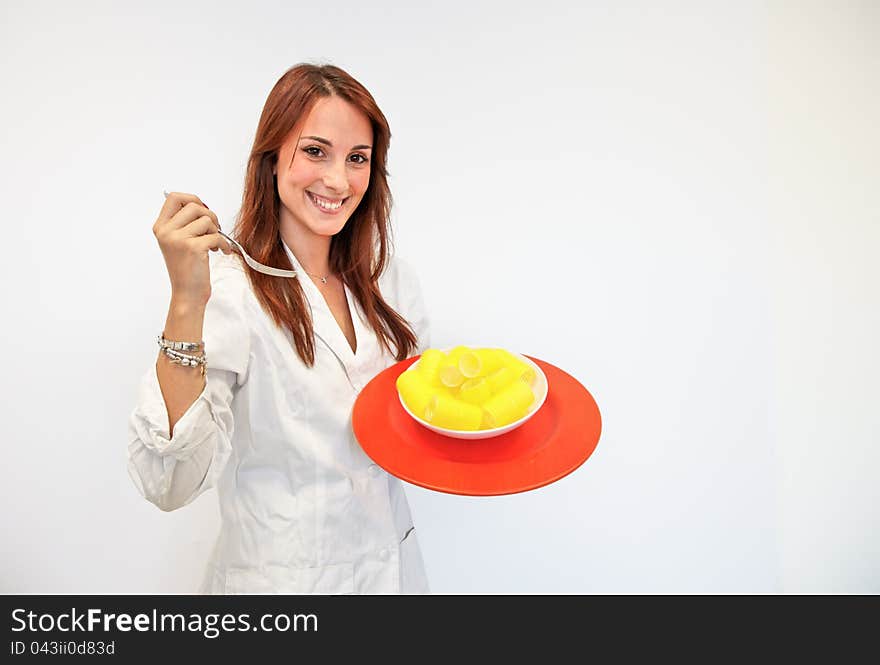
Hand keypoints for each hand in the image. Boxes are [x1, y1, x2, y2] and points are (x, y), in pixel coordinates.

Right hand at [153, 191, 231, 306]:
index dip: (192, 199)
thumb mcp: (177, 242)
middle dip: (210, 215)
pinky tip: (221, 251)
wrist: (187, 294)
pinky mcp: (193, 248)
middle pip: (194, 205)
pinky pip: (216, 236)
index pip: (173, 197)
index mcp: (160, 227)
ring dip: (216, 231)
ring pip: (206, 219)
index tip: (203, 210)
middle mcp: (166, 231)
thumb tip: (201, 205)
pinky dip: (224, 244)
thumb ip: (184, 222)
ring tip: (214, 243)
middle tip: (214, 229)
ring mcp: (178, 239)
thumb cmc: (186, 268)